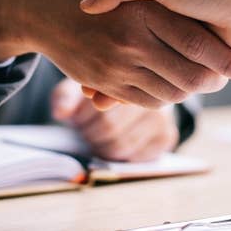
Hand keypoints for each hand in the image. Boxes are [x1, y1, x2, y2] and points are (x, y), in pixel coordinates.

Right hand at [0, 0, 230, 108]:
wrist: (37, 5)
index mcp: (142, 9)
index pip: (195, 41)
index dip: (225, 58)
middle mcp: (130, 41)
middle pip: (187, 75)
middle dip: (214, 81)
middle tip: (227, 78)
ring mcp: (115, 65)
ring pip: (169, 92)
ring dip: (191, 92)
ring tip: (205, 82)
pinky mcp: (103, 82)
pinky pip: (145, 101)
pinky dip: (165, 99)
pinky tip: (175, 86)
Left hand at [51, 79, 177, 160]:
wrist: (133, 85)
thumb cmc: (102, 85)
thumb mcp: (80, 84)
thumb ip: (67, 95)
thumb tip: (61, 113)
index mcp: (131, 76)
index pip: (101, 111)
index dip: (83, 120)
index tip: (76, 119)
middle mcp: (151, 92)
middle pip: (111, 130)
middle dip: (90, 134)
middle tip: (83, 130)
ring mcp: (165, 114)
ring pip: (123, 146)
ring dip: (102, 147)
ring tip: (95, 136)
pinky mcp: (168, 135)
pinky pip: (138, 156)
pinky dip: (121, 155)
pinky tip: (113, 144)